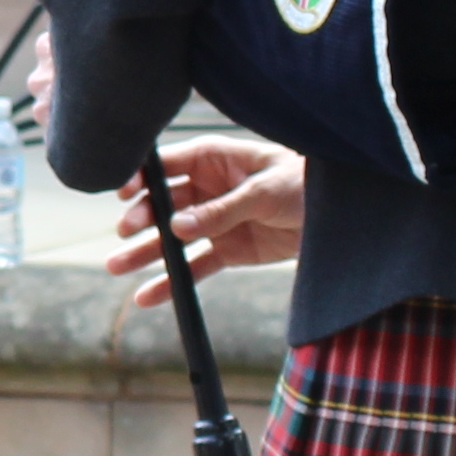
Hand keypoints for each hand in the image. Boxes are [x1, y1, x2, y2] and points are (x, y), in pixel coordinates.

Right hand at [109, 132, 306, 296]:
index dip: (141, 176)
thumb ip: (221, 210)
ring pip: (171, 238)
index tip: (121, 192)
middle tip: (125, 231)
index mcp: (214, 159)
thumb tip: (176, 227)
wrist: (340, 214)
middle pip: (162, 203)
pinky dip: (172, 283)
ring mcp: (215, 222)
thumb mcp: (264, 191)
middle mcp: (207, 189)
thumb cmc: (304, 183)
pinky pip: (194, 267)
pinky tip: (146, 296)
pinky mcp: (227, 251)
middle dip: (140, 217)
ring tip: (115, 266)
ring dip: (143, 252)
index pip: (167, 164)